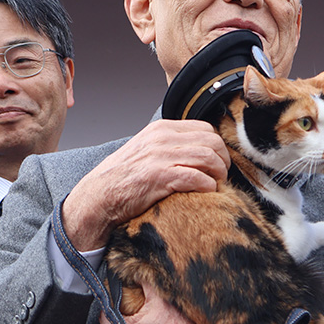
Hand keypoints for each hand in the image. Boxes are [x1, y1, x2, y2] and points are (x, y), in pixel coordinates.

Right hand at [62, 120, 229, 250]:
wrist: (100, 195)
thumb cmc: (124, 177)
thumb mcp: (146, 149)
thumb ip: (169, 145)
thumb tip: (198, 150)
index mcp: (161, 129)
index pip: (205, 128)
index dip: (218, 147)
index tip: (218, 162)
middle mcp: (162, 138)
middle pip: (212, 142)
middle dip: (223, 160)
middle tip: (221, 176)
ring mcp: (161, 156)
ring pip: (209, 158)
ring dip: (219, 174)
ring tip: (216, 185)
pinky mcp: (160, 177)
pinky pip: (198, 178)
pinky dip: (208, 186)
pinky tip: (206, 193)